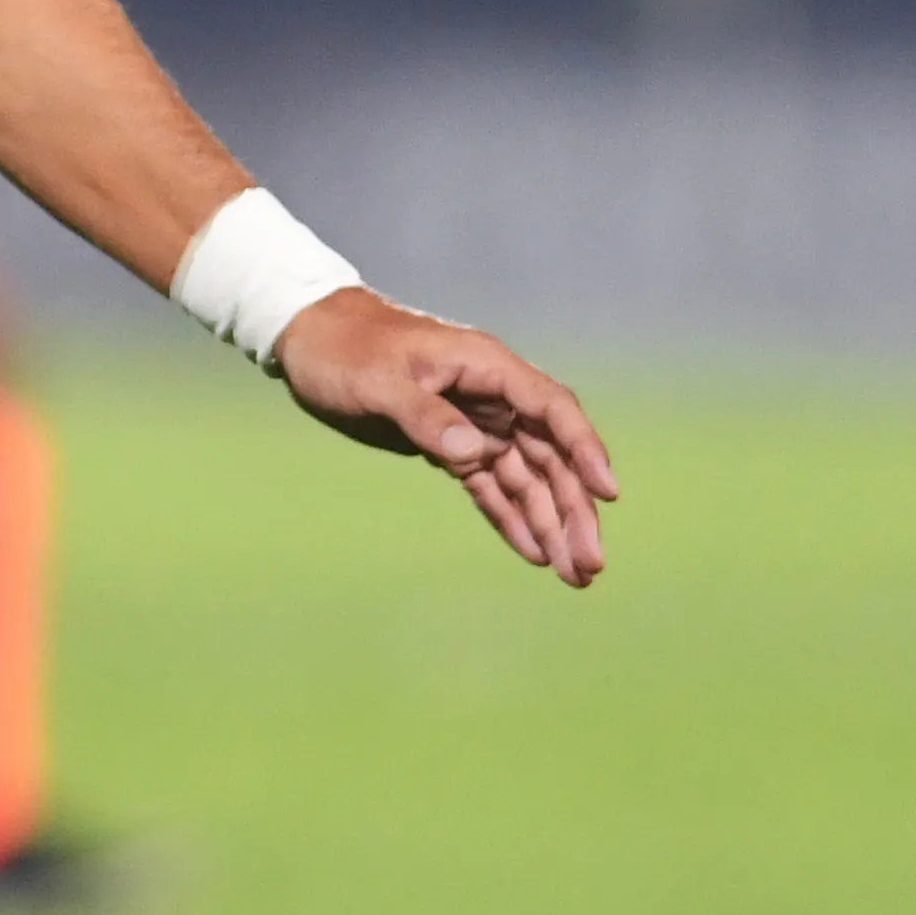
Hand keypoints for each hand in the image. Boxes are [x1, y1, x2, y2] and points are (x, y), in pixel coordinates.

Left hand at [274, 287, 620, 587]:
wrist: (308, 339)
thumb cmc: (342, 349)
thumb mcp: (377, 381)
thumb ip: (425, 416)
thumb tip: (476, 454)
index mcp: (484, 366)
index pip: (551, 409)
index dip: (584, 449)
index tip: (607, 492)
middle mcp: (490, 396)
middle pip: (549, 456)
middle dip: (573, 509)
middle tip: (590, 564)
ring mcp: (473, 423)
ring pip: (526, 478)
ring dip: (550, 523)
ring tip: (574, 575)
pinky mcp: (450, 445)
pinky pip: (491, 486)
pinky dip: (511, 517)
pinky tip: (534, 553)